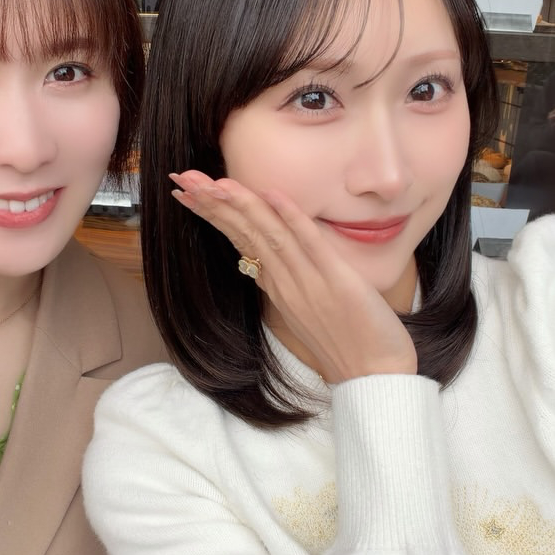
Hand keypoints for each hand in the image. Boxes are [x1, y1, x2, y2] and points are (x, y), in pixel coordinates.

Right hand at [170, 170, 416, 383]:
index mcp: (278, 285)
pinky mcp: (336, 280)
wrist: (372, 377)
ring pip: (268, 234)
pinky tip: (270, 195)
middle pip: (244, 233)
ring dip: (241, 204)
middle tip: (182, 177)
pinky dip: (290, 216)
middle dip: (212, 203)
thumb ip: (293, 280)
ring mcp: (308, 281)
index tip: (188, 192)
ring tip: (213, 182)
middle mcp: (285, 281)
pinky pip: (309, 242)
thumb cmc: (348, 344)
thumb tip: (280, 257)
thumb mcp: (310, 309)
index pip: (239, 240)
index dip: (213, 214)